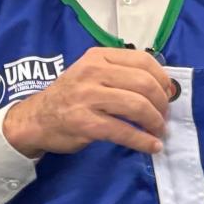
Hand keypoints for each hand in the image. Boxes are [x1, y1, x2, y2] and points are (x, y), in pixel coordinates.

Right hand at [1, 48, 172, 157]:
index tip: (168, 93)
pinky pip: (123, 131)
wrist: (34, 119)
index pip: (143, 60)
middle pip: (144, 84)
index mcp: (98, 57)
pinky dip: (143, 140)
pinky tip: (152, 146)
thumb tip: (163, 87)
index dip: (163, 79)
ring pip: (137, 106)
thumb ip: (121, 74)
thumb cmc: (71, 96)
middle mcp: (93, 73)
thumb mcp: (92, 73)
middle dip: (162, 103)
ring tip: (159, 130)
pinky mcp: (84, 123)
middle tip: (164, 116)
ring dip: (155, 122)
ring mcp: (87, 97)